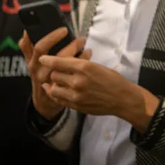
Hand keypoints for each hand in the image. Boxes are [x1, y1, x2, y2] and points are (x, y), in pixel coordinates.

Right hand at [19, 28, 85, 120]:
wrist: (44, 102)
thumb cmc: (40, 75)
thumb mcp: (31, 62)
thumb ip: (28, 47)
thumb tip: (26, 31)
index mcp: (33, 62)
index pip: (38, 47)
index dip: (51, 37)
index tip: (63, 29)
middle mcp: (40, 71)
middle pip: (54, 56)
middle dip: (70, 45)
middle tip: (81, 38)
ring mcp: (50, 81)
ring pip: (66, 66)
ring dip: (78, 53)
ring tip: (84, 43)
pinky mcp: (62, 88)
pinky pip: (74, 74)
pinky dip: (82, 62)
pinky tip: (87, 54)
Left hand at [39, 54, 160, 131]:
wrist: (121, 98)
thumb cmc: (112, 79)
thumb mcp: (97, 66)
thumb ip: (80, 64)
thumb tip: (65, 61)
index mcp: (84, 67)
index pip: (59, 62)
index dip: (48, 60)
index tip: (42, 58)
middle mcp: (78, 81)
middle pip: (54, 74)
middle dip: (55, 72)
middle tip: (59, 71)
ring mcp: (76, 95)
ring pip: (53, 88)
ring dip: (54, 84)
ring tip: (58, 82)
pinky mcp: (76, 106)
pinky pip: (58, 100)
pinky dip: (55, 94)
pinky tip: (54, 90)